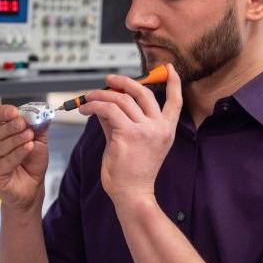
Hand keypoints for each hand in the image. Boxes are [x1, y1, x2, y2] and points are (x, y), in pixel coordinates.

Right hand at [0, 105, 48, 211]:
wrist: (32, 184)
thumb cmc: (30, 161)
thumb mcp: (38, 138)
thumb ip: (38, 125)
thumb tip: (41, 113)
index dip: (2, 112)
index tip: (15, 113)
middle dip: (12, 126)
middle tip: (26, 125)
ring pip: (0, 145)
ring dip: (17, 140)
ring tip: (30, 138)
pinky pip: (5, 160)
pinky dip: (18, 153)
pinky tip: (28, 148)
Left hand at [78, 63, 181, 206]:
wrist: (132, 194)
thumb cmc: (133, 172)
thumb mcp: (133, 142)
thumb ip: (123, 121)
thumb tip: (108, 103)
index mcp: (166, 130)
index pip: (176, 101)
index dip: (173, 82)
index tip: (169, 68)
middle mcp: (159, 127)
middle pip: (144, 93)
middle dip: (125, 82)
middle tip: (109, 80)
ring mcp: (145, 130)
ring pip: (122, 99)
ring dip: (101, 95)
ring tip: (88, 99)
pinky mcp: (127, 134)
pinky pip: (108, 110)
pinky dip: (94, 106)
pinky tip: (86, 109)